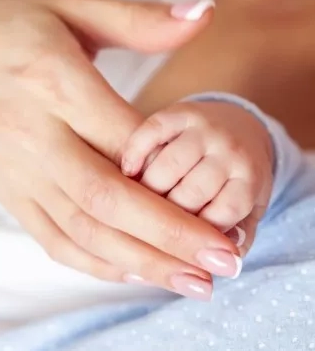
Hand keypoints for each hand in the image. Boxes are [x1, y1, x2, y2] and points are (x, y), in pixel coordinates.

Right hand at [0, 0, 239, 299]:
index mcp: (52, 79)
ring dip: (139, 261)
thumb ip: (136, 20)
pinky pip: (50, 237)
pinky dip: (93, 262)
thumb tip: (203, 15)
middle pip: (104, 196)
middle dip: (169, 234)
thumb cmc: (1, 29)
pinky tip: (133, 272)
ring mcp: (15, 170)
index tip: (221, 200)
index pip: (124, 138)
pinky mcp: (6, 193)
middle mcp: (31, 132)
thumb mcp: (67, 5)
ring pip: (80, 228)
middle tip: (225, 261)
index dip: (175, 173)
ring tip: (191, 280)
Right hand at [122, 101, 273, 256]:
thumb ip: (237, 236)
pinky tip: (126, 171)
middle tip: (146, 230)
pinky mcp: (177, 112)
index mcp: (249, 180)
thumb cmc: (234, 180)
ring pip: (165, 168)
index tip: (174, 247)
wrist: (236, 127)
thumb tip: (223, 264)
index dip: (192, 236)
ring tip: (132, 206)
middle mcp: (229, 150)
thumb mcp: (247, 211)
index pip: (219, 216)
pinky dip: (134, 152)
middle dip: (163, 217)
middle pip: (188, 195)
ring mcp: (203, 129)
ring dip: (144, 192)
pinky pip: (150, 131)